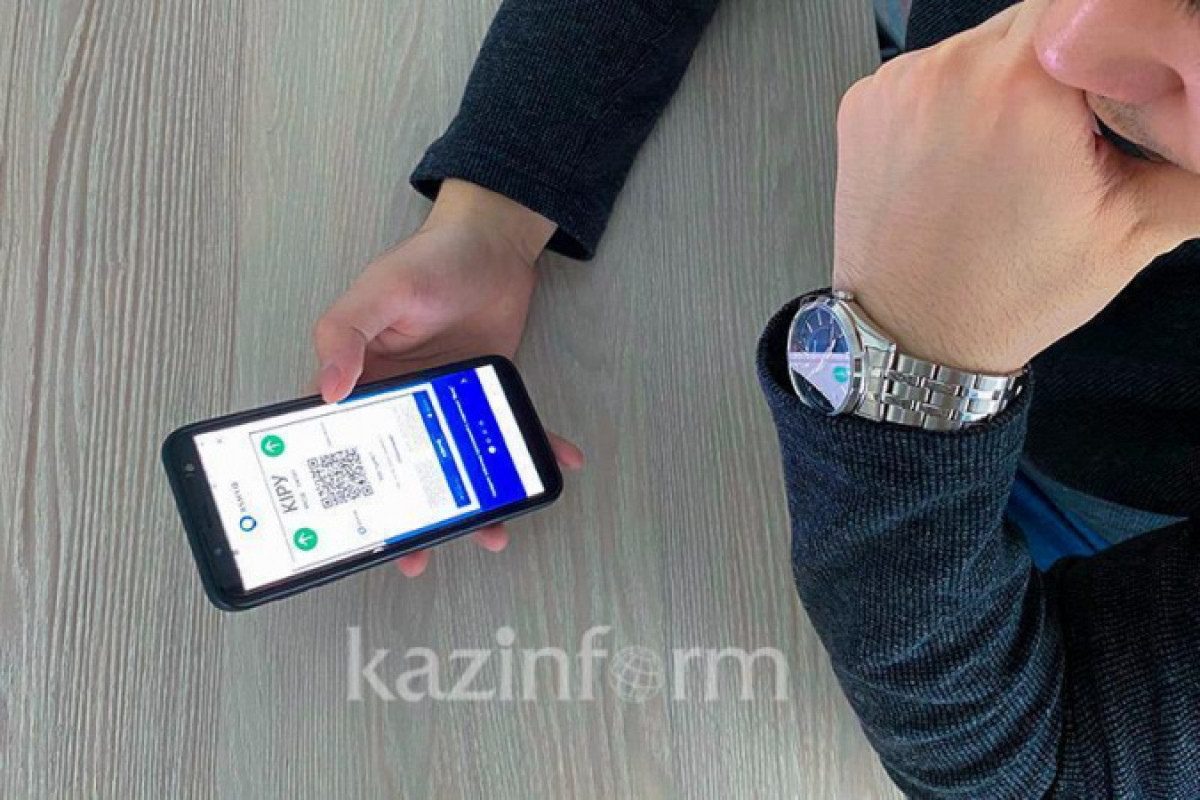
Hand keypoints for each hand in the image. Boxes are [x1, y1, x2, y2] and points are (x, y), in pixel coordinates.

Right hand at [312, 180, 582, 576]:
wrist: (494, 244)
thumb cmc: (429, 262)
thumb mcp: (380, 292)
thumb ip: (345, 333)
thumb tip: (325, 391)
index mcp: (362, 380)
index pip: (338, 442)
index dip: (338, 488)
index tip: (348, 531)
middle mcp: (401, 399)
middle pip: (400, 470)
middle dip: (407, 518)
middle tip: (416, 557)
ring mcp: (447, 402)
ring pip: (456, 463)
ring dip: (472, 501)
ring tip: (489, 533)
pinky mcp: (488, 396)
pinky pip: (507, 432)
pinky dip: (535, 448)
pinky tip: (556, 463)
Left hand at [832, 0, 1199, 374]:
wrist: (911, 337)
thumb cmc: (1004, 295)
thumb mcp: (1134, 230)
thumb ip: (1196, 164)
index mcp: (1020, 87)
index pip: (1091, 5)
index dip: (1116, 39)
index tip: (1118, 86)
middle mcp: (949, 73)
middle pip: (1033, 19)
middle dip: (1062, 62)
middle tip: (1070, 131)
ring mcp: (899, 86)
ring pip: (978, 44)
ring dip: (1004, 79)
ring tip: (1012, 151)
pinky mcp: (864, 103)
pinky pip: (928, 72)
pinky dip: (952, 99)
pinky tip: (963, 155)